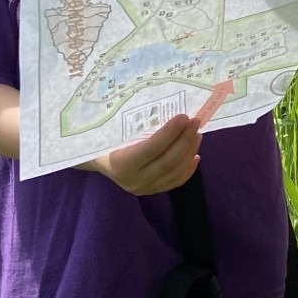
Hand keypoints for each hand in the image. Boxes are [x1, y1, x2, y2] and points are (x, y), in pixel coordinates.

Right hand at [81, 112, 200, 194]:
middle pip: (166, 162)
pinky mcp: (152, 191)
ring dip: (189, 151)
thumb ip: (139, 124)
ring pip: (174, 172)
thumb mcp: (117, 131)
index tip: (184, 116)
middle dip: (185, 140)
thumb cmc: (108, 140)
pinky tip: (196, 155)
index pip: (151, 148)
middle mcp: (133, 180)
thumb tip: (170, 106)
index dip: (170, 133)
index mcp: (120, 163)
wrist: (100, 161)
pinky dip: (188, 168)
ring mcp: (143, 188)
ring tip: (197, 134)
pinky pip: (175, 182)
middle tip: (195, 122)